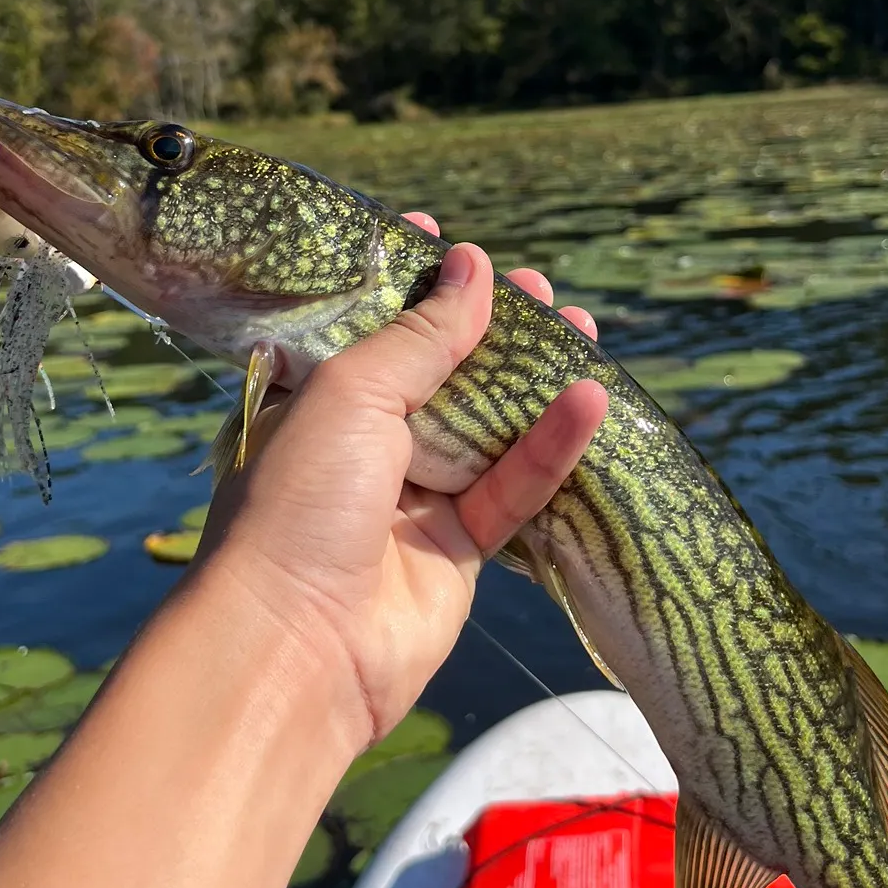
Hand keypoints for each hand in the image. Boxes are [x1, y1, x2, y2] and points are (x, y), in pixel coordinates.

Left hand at [195, 214, 607, 754]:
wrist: (297, 648)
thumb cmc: (300, 503)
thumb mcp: (352, 394)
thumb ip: (421, 335)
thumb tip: (474, 265)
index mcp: (314, 402)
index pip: (368, 328)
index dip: (409, 285)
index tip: (449, 239)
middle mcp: (361, 446)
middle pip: (438, 374)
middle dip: (488, 330)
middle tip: (539, 287)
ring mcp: (411, 500)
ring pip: (485, 430)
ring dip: (532, 382)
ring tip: (583, 327)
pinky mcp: (456, 551)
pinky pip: (511, 489)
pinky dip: (551, 448)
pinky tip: (591, 400)